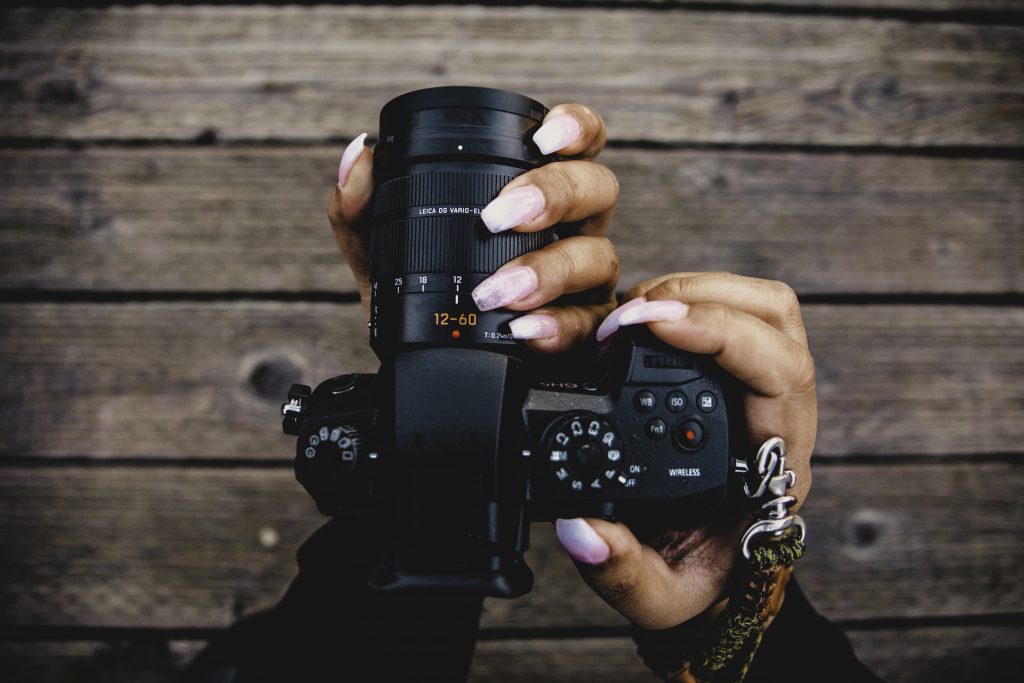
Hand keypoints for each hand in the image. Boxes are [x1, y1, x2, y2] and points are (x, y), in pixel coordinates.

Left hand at [327, 104, 620, 352]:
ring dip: (551, 268)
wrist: (433, 369)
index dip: (574, 128)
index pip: (576, 143)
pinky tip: (527, 329)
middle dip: (554, 195)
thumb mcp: (381, 255)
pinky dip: (560, 325)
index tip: (543, 138)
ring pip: (599, 257)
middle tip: (499, 217)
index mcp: (535, 193)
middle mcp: (570, 228)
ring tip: (502, 289)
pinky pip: (589, 324)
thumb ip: (362, 210)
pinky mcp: (583, 331)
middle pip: (598, 189)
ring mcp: (583, 280)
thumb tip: (358, 159)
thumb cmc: (424, 301)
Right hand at [554, 273, 816, 629]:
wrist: (710, 576)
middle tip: (623, 318)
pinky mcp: (715, 371)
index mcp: (774, 458)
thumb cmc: (700, 581)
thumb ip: (623, 572)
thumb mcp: (663, 599)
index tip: (650, 322)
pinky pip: (713, 308)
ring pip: (746, 299)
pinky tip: (627, 322)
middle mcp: (768, 410)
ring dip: (684, 289)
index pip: (777, 368)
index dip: (719, 331)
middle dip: (696, 294)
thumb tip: (580, 529)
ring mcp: (745, 384)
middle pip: (770, 313)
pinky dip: (669, 299)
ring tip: (621, 317)